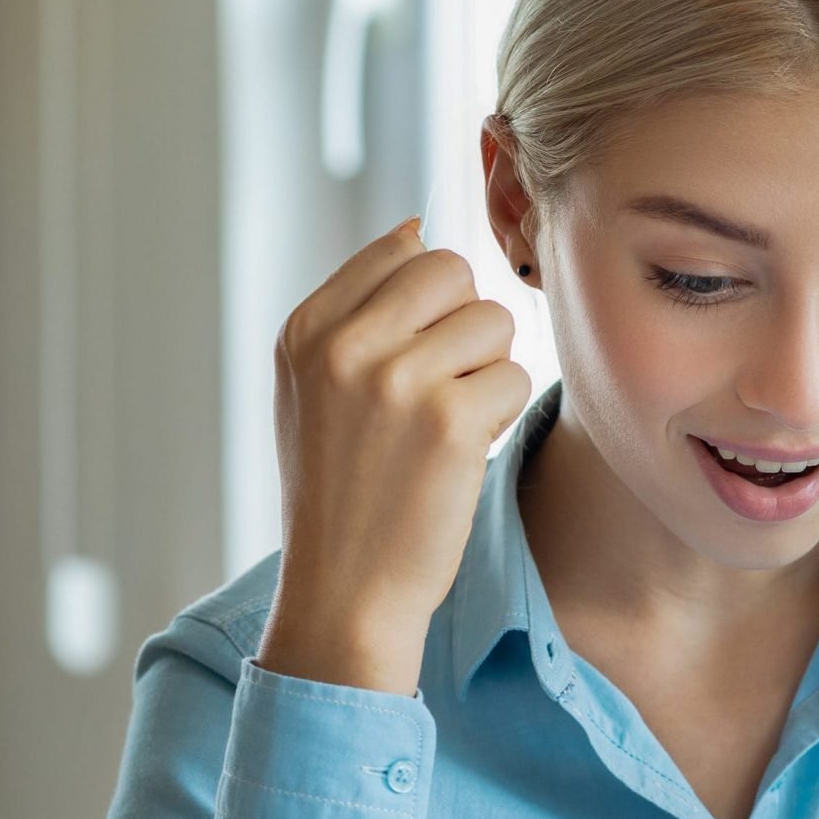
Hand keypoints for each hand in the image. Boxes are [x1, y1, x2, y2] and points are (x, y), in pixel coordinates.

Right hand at [255, 215, 532, 695]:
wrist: (345, 591)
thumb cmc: (340, 492)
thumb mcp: (314, 391)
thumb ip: (358, 310)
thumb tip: (419, 227)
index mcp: (306, 330)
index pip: (399, 250)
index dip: (427, 301)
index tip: (415, 356)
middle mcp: (344, 345)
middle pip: (451, 271)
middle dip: (463, 324)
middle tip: (442, 387)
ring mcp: (396, 380)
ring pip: (491, 323)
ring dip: (485, 373)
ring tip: (445, 426)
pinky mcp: (450, 421)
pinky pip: (512, 377)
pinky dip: (498, 417)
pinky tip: (460, 455)